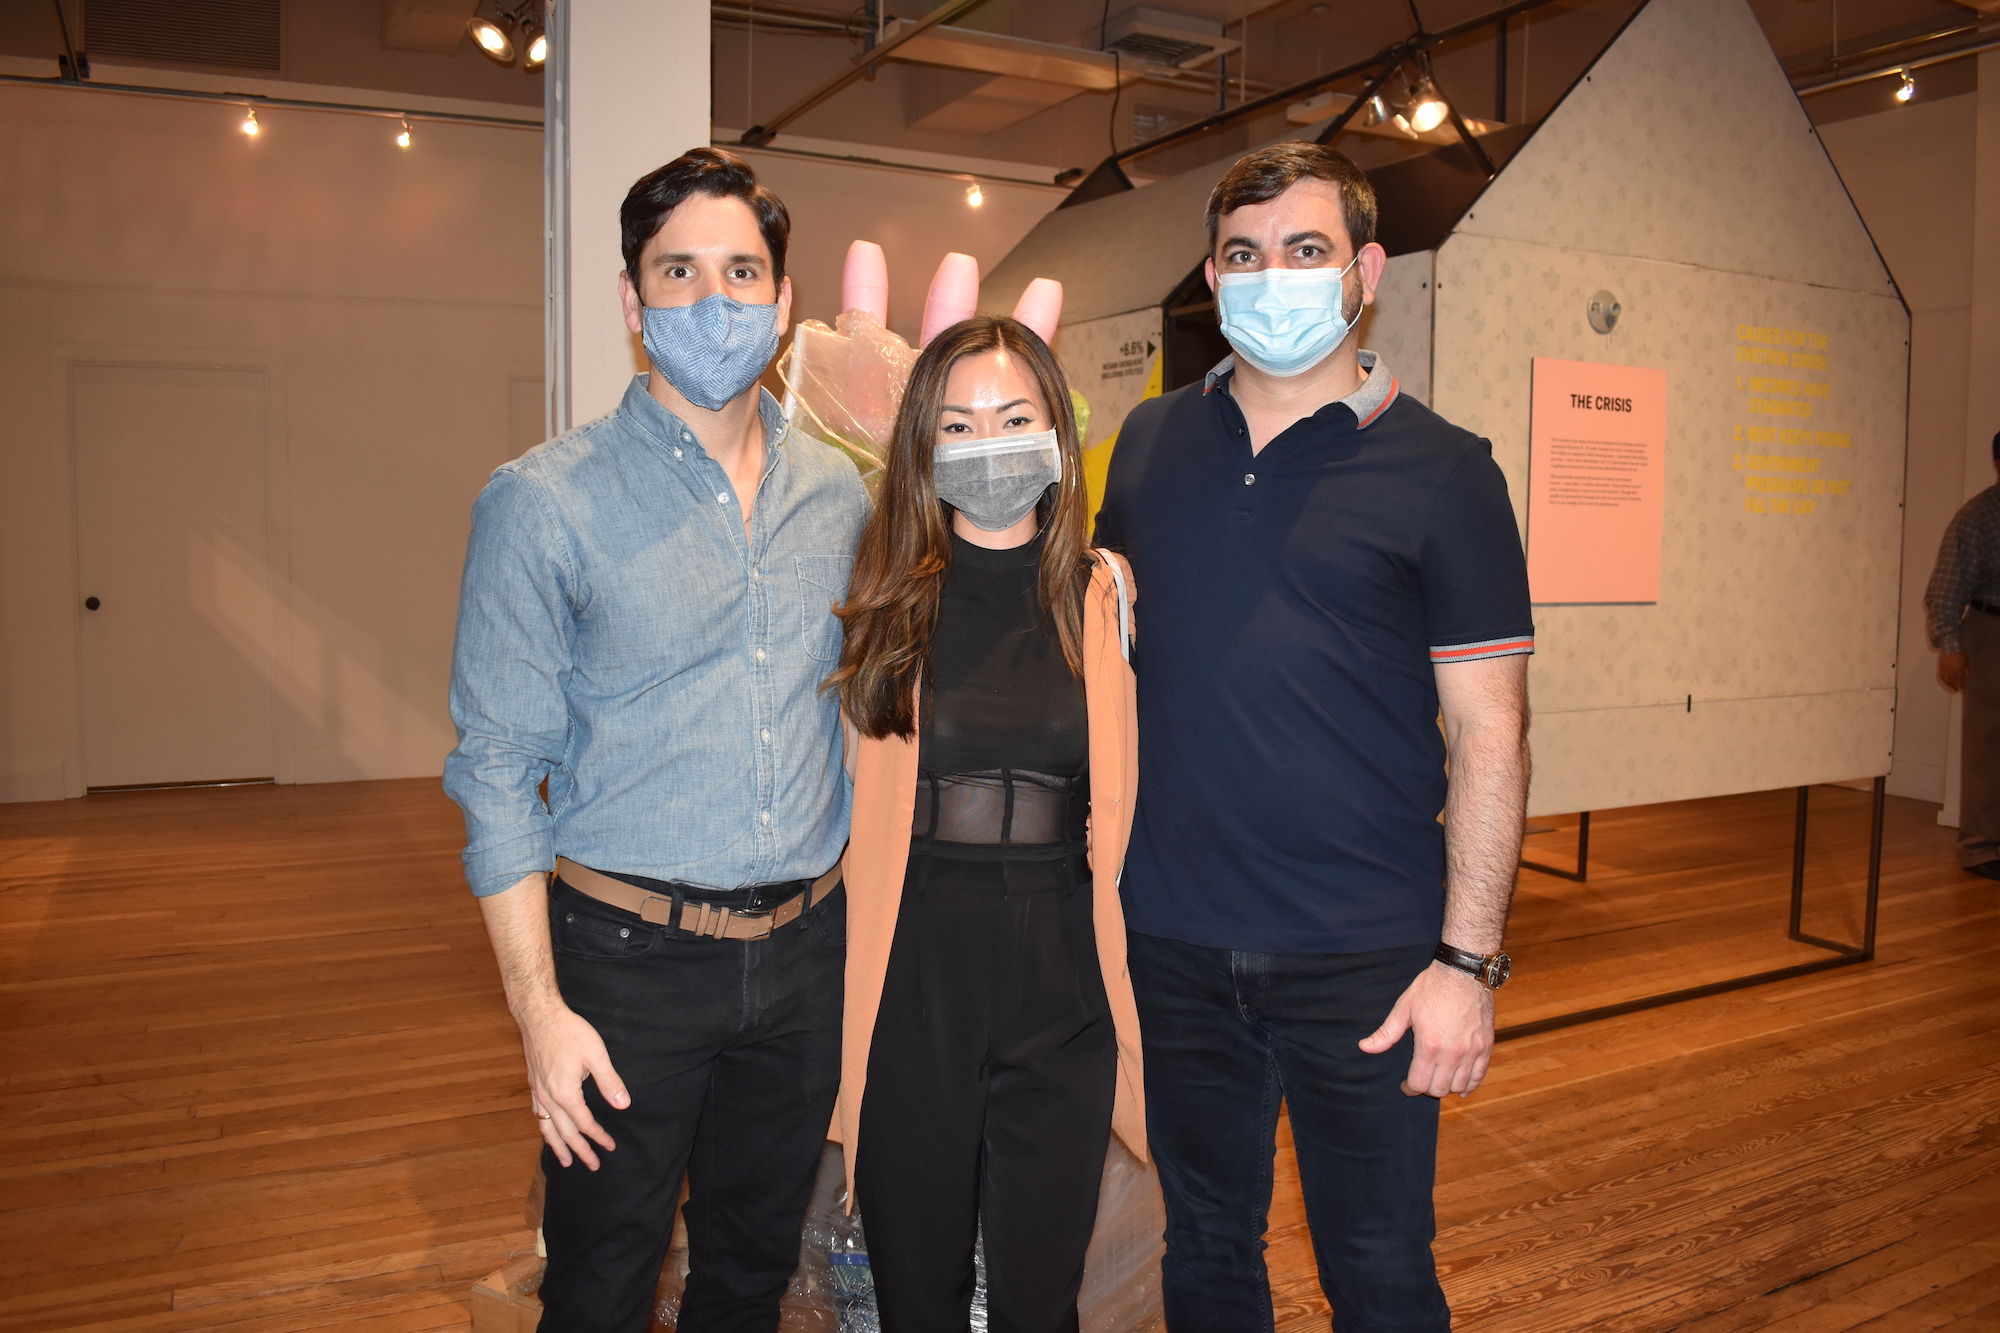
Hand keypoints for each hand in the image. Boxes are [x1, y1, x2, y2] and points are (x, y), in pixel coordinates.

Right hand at [519, 998, 629, 1168]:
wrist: (540, 1016)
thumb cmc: (569, 1032)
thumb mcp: (596, 1055)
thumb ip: (610, 1082)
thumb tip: (623, 1105)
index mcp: (566, 1094)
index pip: (585, 1124)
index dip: (599, 1137)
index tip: (610, 1146)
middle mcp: (548, 1099)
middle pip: (566, 1133)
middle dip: (580, 1151)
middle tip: (593, 1165)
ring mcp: (538, 1093)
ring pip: (547, 1128)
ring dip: (558, 1147)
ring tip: (566, 1161)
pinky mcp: (533, 1085)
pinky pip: (538, 1116)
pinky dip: (545, 1130)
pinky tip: (549, 1131)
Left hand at [1357, 961, 1494, 1098]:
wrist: (1463, 972)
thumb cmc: (1432, 987)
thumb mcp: (1404, 1007)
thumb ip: (1386, 1033)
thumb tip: (1365, 1047)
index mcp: (1429, 1045)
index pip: (1418, 1083)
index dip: (1409, 1088)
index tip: (1406, 1086)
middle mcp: (1452, 1053)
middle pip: (1439, 1089)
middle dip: (1426, 1089)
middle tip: (1420, 1080)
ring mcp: (1471, 1051)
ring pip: (1459, 1086)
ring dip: (1446, 1087)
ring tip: (1438, 1079)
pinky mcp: (1486, 1046)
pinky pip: (1479, 1076)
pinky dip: (1470, 1085)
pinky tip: (1461, 1087)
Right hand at [1940, 651, 1968, 692]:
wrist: (1950, 647)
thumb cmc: (1960, 653)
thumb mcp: (1966, 661)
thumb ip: (1967, 669)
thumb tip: (1969, 676)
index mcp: (1959, 668)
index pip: (1961, 679)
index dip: (1962, 685)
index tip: (1963, 689)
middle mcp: (1952, 670)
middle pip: (1954, 681)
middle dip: (1956, 686)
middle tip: (1957, 690)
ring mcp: (1946, 669)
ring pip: (1947, 680)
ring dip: (1950, 685)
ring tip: (1952, 688)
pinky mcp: (1941, 668)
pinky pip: (1942, 676)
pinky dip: (1944, 680)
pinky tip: (1946, 682)